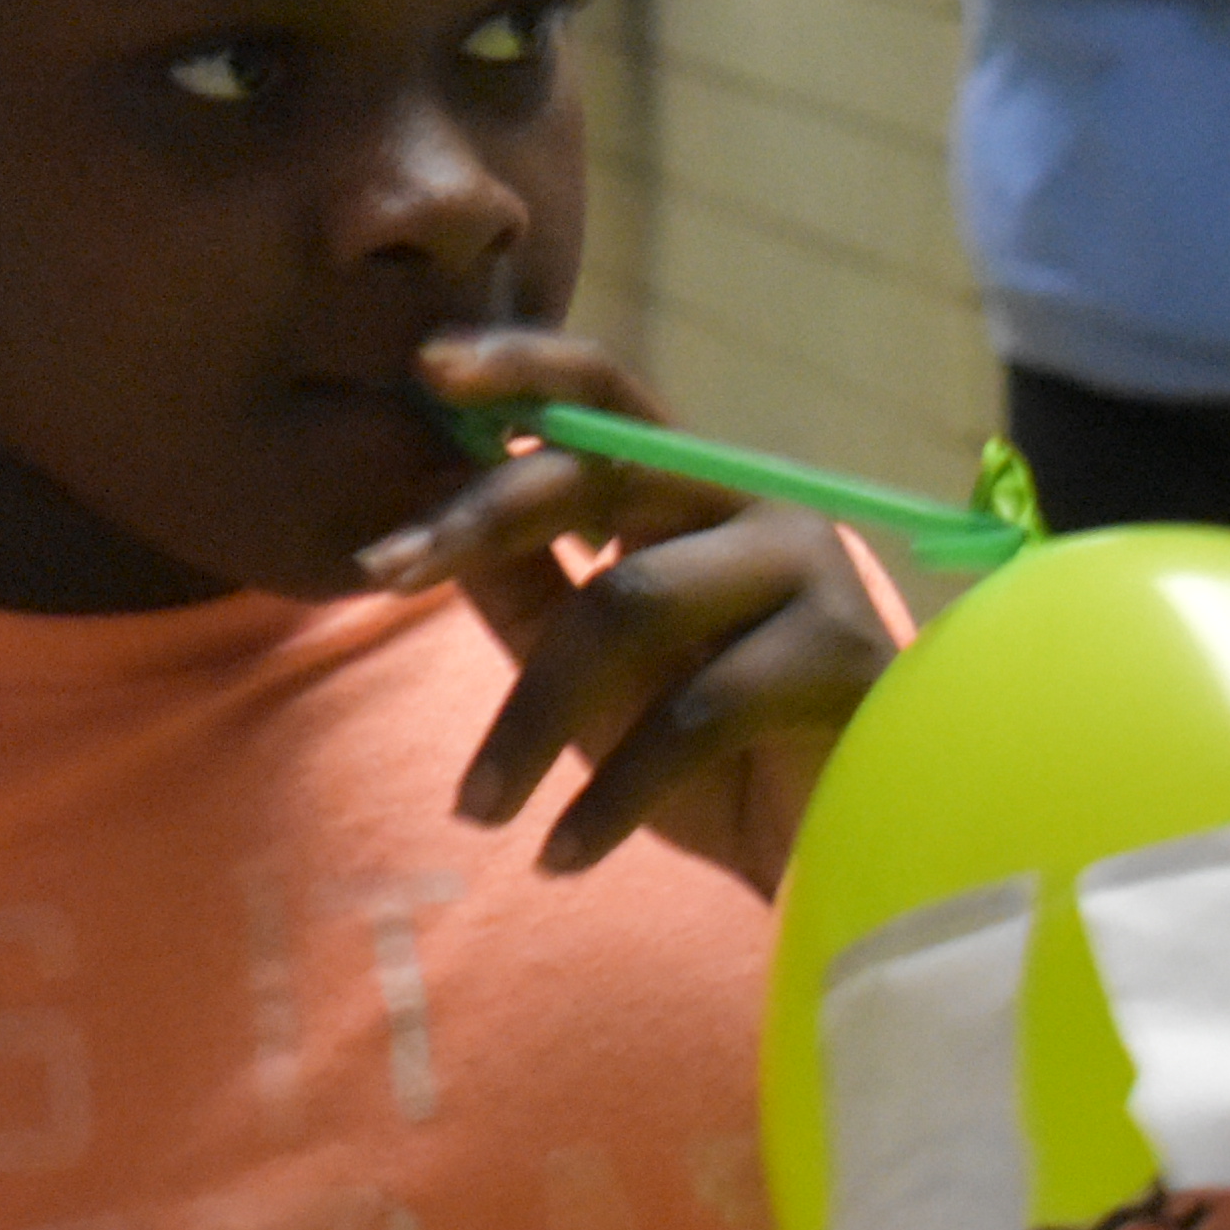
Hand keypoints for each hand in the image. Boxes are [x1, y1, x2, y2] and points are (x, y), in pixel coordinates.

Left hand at [360, 336, 893, 890]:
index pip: (601, 393)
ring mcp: (806, 571)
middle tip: (381, 572)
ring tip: (477, 808)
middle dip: (477, 517)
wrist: (848, 862)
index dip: (517, 367)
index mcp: (690, 489)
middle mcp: (752, 503)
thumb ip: (523, 588)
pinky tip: (560, 855)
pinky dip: (609, 796)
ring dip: (530, 717)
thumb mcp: (590, 673)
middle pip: (601, 474)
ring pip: (629, 601)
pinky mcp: (841, 656)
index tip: (428, 368)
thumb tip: (421, 519)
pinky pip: (694, 714)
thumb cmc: (717, 761)